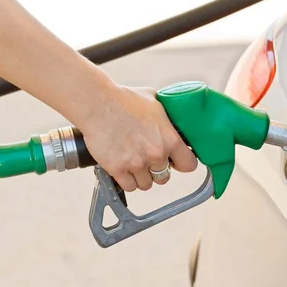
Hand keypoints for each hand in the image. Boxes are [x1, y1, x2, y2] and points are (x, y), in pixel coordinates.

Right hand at [79, 84, 197, 191]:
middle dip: (156, 170)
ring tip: (132, 163)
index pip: (189, 165)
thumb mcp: (154, 102)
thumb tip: (170, 119)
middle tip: (146, 159)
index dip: (181, 163)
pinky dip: (126, 180)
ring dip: (140, 177)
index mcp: (169, 139)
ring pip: (146, 184)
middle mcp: (155, 154)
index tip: (174, 162)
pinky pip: (129, 186)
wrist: (98, 104)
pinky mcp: (118, 169)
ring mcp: (136, 163)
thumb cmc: (123, 99)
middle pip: (164, 178)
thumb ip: (164, 117)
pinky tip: (122, 168)